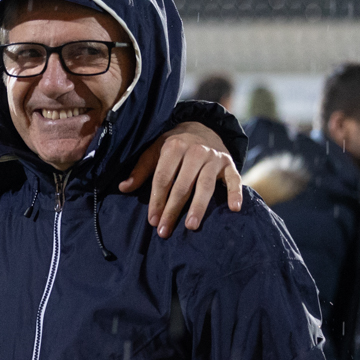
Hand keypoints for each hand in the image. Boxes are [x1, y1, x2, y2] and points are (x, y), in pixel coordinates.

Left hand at [120, 121, 242, 237]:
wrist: (203, 128)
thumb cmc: (175, 145)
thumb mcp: (155, 151)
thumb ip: (141, 170)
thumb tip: (123, 188)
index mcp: (174, 147)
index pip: (163, 178)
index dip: (157, 200)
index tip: (152, 220)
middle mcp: (195, 151)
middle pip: (182, 185)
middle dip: (173, 210)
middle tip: (165, 231)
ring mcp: (214, 158)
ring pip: (205, 186)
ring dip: (198, 207)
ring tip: (191, 226)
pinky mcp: (229, 164)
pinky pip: (234, 180)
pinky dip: (235, 193)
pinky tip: (234, 208)